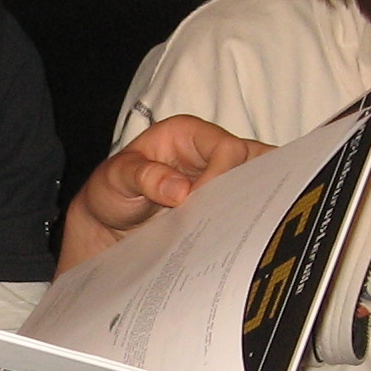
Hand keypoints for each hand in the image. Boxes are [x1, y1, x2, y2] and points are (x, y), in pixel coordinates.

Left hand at [59, 115, 270, 270]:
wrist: (111, 220)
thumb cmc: (113, 190)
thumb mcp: (116, 179)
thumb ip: (145, 178)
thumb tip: (181, 191)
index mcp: (187, 134)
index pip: (227, 148)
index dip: (223, 177)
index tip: (202, 204)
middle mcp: (210, 150)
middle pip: (253, 161)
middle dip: (249, 189)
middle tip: (232, 221)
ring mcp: (222, 175)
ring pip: (259, 180)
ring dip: (256, 203)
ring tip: (245, 230)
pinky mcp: (225, 198)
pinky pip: (251, 202)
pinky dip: (253, 216)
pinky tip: (248, 236)